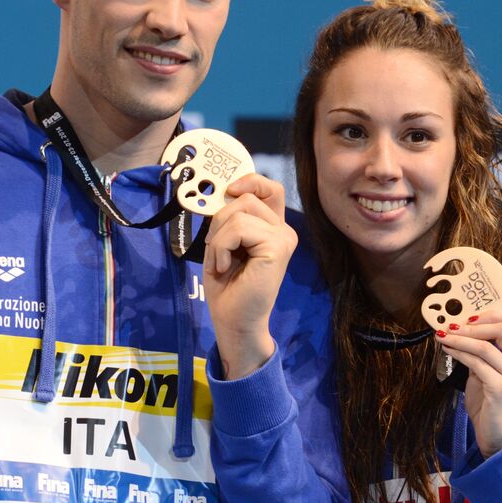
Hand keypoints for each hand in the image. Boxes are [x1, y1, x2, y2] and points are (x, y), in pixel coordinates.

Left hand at [203, 173, 296, 378]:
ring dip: (219, 238)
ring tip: (221, 262)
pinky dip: (221, 246)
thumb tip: (226, 191)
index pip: (269, 188)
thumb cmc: (228, 287)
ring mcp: (283, 238)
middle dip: (220, 220)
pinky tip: (225, 267)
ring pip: (240, 212)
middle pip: (247, 197)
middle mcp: (283, 230)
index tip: (228, 192)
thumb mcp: (224, 243)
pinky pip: (239, 228)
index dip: (249, 181)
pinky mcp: (277, 248)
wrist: (234, 321)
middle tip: (218, 251)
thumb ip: (230, 218)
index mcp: (272, 227)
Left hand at [436, 311, 501, 457]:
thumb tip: (462, 334)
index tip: (469, 317)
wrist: (500, 439)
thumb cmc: (493, 407)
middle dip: (474, 324)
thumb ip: (484, 356)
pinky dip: (459, 353)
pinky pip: (477, 363)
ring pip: (486, 346)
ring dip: (460, 338)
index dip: (492, 314)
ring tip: (443, 337)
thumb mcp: (490, 376)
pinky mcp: (501, 389)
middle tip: (453, 326)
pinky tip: (448, 351)